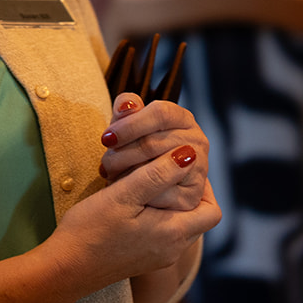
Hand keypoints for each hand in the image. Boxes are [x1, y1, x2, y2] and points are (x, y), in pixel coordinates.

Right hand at [46, 136, 221, 287]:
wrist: (62, 270)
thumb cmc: (90, 231)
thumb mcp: (124, 195)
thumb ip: (158, 174)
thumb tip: (189, 154)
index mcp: (173, 235)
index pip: (212, 211)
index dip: (205, 186)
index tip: (185, 167)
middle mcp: (171, 250)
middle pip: (197, 217)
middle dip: (187, 190)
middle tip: (166, 167)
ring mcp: (156, 257)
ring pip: (179, 224)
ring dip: (170, 201)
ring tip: (148, 179)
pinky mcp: (142, 259)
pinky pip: (163, 233)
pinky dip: (156, 214)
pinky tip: (135, 200)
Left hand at [98, 92, 209, 211]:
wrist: (150, 186)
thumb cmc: (136, 150)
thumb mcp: (129, 127)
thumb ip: (126, 111)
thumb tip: (126, 105)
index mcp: (183, 118)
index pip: (160, 113)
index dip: (130, 125)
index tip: (107, 138)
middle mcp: (197, 141)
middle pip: (153, 143)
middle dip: (122, 154)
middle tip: (104, 162)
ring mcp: (199, 169)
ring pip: (156, 171)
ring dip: (126, 175)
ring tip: (110, 175)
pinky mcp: (191, 196)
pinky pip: (159, 196)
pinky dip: (138, 196)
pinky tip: (125, 193)